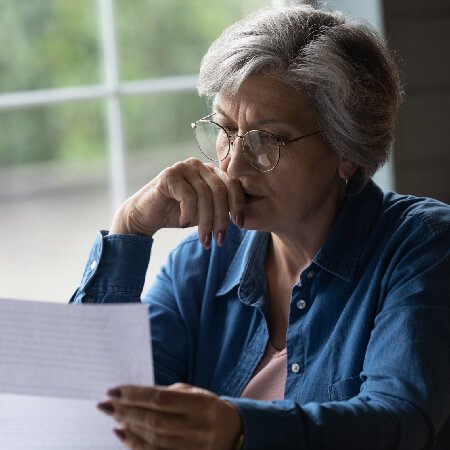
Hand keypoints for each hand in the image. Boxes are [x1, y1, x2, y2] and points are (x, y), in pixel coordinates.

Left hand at [97, 383, 242, 449]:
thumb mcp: (192, 392)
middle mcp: (198, 426)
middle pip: (155, 420)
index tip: (114, 391)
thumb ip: (166, 394)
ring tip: (112, 416)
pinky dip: (135, 444)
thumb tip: (130, 395)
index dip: (135, 395)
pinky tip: (122, 433)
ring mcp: (194, 447)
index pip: (161, 398)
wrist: (229, 430)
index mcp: (202, 403)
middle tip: (106, 404)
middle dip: (126, 411)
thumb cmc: (204, 406)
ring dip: (128, 427)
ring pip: (154, 439)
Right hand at [110, 158, 245, 248]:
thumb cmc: (177, 214)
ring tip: (204, 240)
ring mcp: (183, 167)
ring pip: (205, 196)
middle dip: (221, 219)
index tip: (239, 225)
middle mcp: (198, 165)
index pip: (232, 183)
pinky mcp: (169, 175)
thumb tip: (242, 218)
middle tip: (219, 240)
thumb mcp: (204, 212)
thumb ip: (221, 209)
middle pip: (220, 191)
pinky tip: (183, 222)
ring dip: (206, 222)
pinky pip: (188, 197)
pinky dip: (189, 214)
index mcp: (210, 171)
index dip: (238, 204)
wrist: (146, 216)